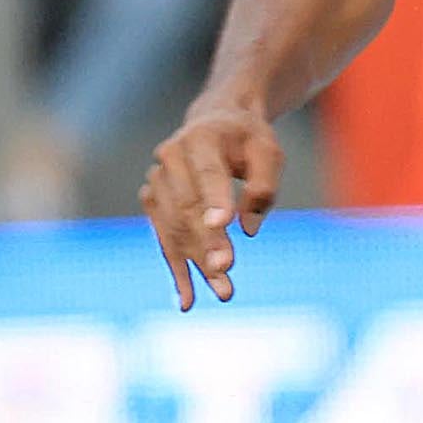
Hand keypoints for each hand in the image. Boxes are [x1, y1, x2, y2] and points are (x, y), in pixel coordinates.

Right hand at [144, 102, 280, 307]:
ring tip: (224, 292)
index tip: (224, 226)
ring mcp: (157, 180)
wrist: (215, 123)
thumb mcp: (268, 151)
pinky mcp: (154, 202)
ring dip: (197, 263)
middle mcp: (171, 157)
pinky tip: (188, 299)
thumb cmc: (247, 139)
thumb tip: (247, 229)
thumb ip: (263, 185)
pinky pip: (165, 240)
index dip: (214, 200)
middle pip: (188, 207)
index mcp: (201, 137)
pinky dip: (178, 270)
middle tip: (227, 271)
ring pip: (176, 229)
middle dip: (208, 242)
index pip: (208, 174)